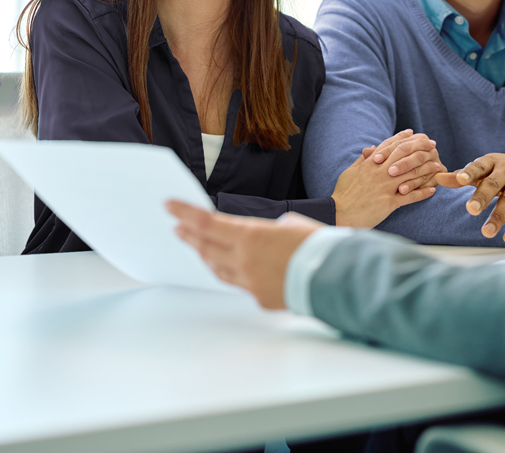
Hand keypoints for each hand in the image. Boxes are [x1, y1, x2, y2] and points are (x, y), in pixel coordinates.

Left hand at [167, 202, 318, 309]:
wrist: (335, 278)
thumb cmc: (318, 246)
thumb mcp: (291, 225)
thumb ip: (269, 230)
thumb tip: (266, 239)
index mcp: (250, 237)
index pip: (206, 223)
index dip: (185, 213)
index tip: (169, 206)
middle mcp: (244, 260)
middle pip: (206, 247)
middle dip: (190, 236)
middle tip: (178, 228)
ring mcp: (250, 282)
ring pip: (219, 269)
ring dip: (207, 256)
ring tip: (200, 247)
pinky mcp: (260, 298)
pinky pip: (240, 284)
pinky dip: (233, 273)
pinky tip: (232, 268)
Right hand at [335, 129, 439, 226]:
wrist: (338, 213)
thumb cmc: (343, 194)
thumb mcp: (350, 172)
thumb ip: (362, 160)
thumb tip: (370, 149)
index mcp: (369, 164)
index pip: (389, 147)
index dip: (402, 138)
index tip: (413, 133)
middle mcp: (379, 172)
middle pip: (404, 156)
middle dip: (419, 149)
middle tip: (431, 144)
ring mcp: (385, 187)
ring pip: (410, 174)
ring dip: (426, 170)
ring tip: (437, 166)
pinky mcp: (389, 202)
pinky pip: (410, 196)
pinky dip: (422, 193)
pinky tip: (432, 190)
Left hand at [434, 150, 504, 243]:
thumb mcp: (490, 168)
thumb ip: (465, 176)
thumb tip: (437, 178)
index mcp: (493, 163)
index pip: (479, 166)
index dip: (470, 172)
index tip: (461, 179)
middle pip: (494, 184)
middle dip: (482, 196)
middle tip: (471, 209)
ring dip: (498, 217)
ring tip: (486, 233)